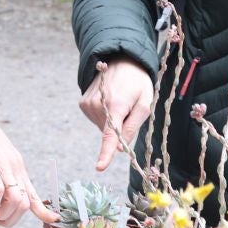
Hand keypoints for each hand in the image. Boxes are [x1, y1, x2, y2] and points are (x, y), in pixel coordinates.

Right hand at [0, 113, 56, 226]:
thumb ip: (0, 178)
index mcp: (18, 168)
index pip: (34, 194)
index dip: (44, 211)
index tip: (54, 219)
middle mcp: (15, 168)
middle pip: (25, 203)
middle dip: (12, 219)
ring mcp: (3, 166)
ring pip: (15, 199)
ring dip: (3, 214)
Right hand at [78, 57, 153, 171]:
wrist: (121, 60)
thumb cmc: (137, 82)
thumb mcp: (144, 104)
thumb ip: (132, 127)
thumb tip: (120, 149)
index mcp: (116, 105)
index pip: (110, 135)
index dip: (105, 153)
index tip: (99, 167)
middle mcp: (98, 105)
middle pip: (109, 133)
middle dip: (120, 128)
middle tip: (128, 108)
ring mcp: (88, 103)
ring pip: (102, 128)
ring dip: (112, 121)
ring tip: (119, 101)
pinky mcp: (83, 103)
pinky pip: (96, 120)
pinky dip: (104, 116)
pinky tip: (109, 100)